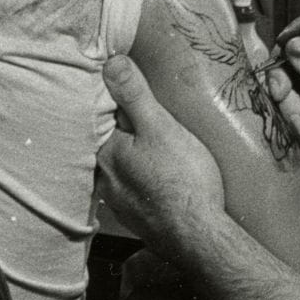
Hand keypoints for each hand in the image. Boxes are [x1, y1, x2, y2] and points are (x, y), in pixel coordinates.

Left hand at [97, 56, 225, 247]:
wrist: (199, 237)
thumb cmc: (183, 180)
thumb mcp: (161, 127)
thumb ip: (134, 95)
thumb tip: (110, 63)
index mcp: (104, 150)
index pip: (100, 112)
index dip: (113, 97)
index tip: (127, 86)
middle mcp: (102, 175)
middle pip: (107, 138)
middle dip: (121, 125)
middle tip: (144, 112)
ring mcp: (116, 197)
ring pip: (119, 163)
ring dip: (130, 152)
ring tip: (150, 141)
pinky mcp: (133, 213)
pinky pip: (130, 184)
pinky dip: (139, 174)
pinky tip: (156, 173)